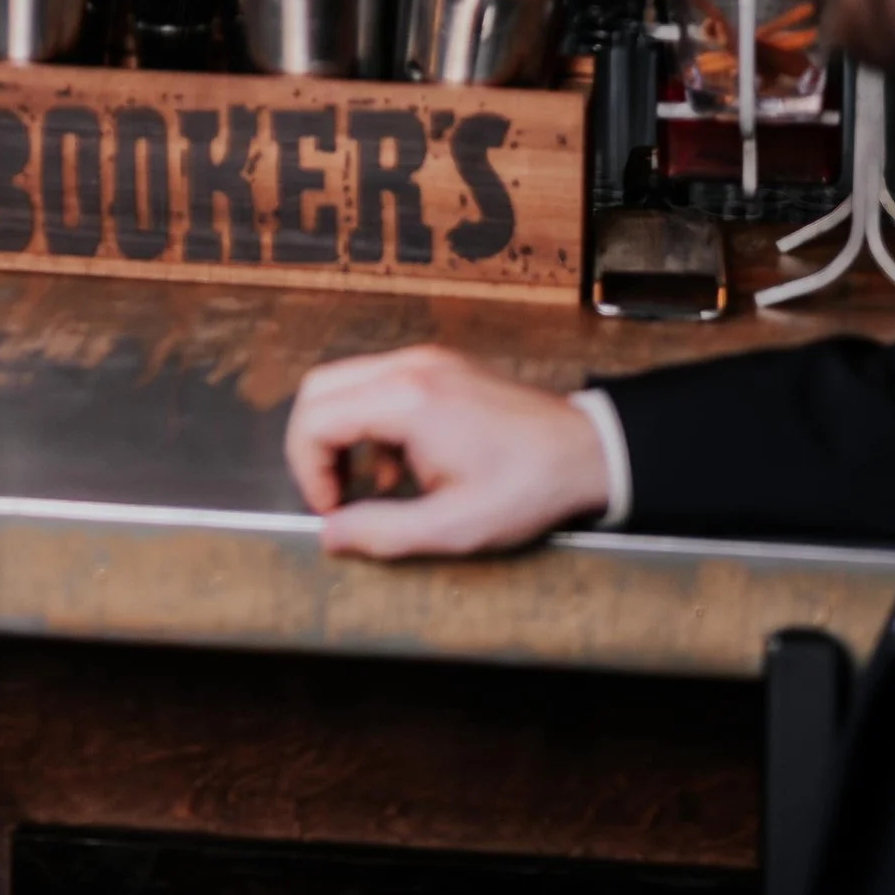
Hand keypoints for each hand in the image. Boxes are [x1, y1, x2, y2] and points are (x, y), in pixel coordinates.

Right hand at [283, 344, 611, 560]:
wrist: (586, 451)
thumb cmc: (527, 486)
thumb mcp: (453, 527)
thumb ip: (382, 531)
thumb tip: (328, 534)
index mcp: (406, 400)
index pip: (315, 418)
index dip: (308, 469)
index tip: (331, 509)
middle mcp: (409, 367)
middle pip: (319, 388)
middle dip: (313, 445)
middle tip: (334, 493)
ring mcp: (426, 360)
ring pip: (346, 383)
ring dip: (342, 434)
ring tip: (372, 486)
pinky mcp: (440, 366)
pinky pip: (379, 384)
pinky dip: (371, 423)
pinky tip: (402, 467)